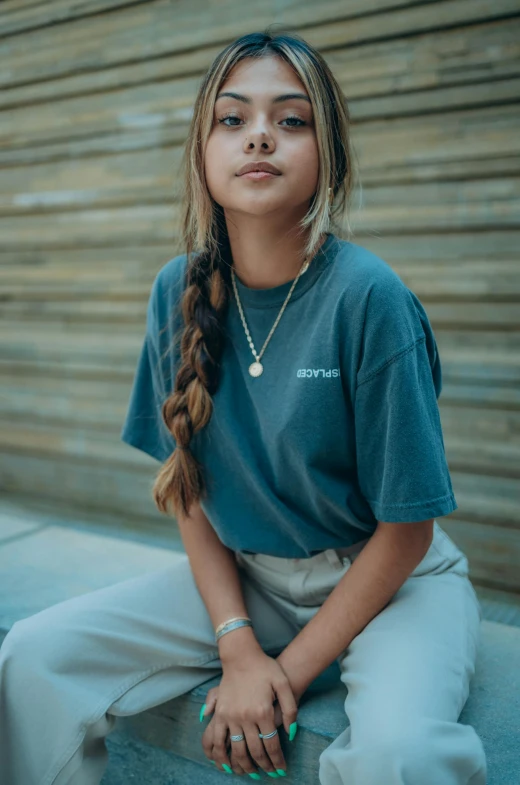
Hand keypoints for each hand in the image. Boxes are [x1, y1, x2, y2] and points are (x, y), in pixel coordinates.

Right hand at [200, 649, 297, 776]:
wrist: (242, 655)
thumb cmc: (265, 668)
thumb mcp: (284, 684)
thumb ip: (291, 709)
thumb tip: (291, 734)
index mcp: (263, 711)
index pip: (271, 744)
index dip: (277, 760)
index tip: (281, 770)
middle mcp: (246, 717)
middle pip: (255, 751)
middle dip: (264, 766)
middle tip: (270, 773)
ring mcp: (230, 716)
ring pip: (236, 750)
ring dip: (243, 765)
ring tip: (250, 773)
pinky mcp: (219, 713)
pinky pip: (216, 739)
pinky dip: (219, 754)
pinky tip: (225, 764)